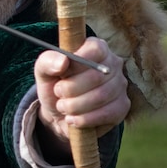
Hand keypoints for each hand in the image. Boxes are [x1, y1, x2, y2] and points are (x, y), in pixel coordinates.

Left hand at [35, 37, 130, 154]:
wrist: (60, 114)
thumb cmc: (55, 86)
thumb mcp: (44, 72)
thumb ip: (48, 62)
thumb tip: (63, 62)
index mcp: (96, 48)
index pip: (96, 49)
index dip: (78, 63)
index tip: (62, 74)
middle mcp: (113, 64)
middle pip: (97, 76)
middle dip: (70, 89)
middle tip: (58, 93)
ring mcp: (120, 85)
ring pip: (101, 96)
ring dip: (75, 106)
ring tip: (64, 107)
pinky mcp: (123, 106)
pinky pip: (107, 114)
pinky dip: (85, 119)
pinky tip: (74, 119)